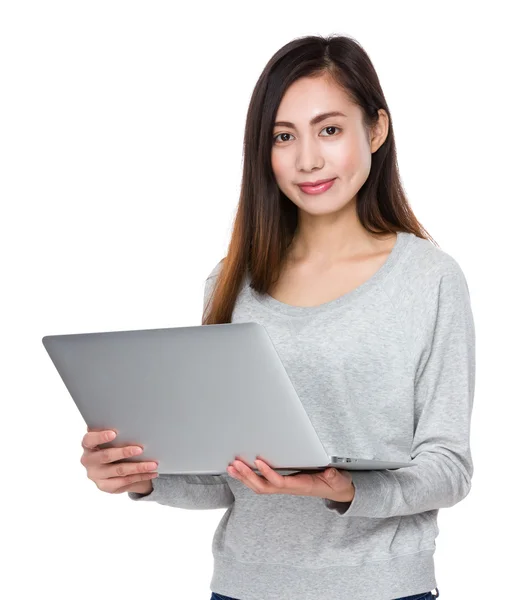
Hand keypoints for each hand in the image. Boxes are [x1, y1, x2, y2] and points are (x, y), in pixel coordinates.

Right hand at [81, 426, 158, 493]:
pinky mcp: (105, 486)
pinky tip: (152, 472)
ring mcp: (96, 475)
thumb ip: (116, 434)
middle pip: (106, 456)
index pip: (89, 440)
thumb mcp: (112, 439)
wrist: (114, 467)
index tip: (114, 433)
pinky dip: (141, 476)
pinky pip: (126, 481)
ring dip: (138, 466)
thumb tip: (134, 425)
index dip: (100, 437)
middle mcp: (89, 461)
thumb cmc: (114, 446)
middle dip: (124, 452)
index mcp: (88, 446)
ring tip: (153, 464)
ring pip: (119, 470)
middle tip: (140, 449)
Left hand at [226, 457, 354, 502]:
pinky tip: (239, 470)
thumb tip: (330, 473)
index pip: (280, 482)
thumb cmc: (335, 483)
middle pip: (264, 486)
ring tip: (231, 467)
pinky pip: (262, 482)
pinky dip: (249, 477)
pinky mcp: (281, 483)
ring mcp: (283, 486)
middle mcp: (289, 488)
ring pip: (260, 486)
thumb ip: (334, 477)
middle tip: (235, 464)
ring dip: (244, 477)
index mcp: (300, 486)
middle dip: (248, 476)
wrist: (336, 491)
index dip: (268, 473)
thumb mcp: (338, 479)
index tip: (258, 461)